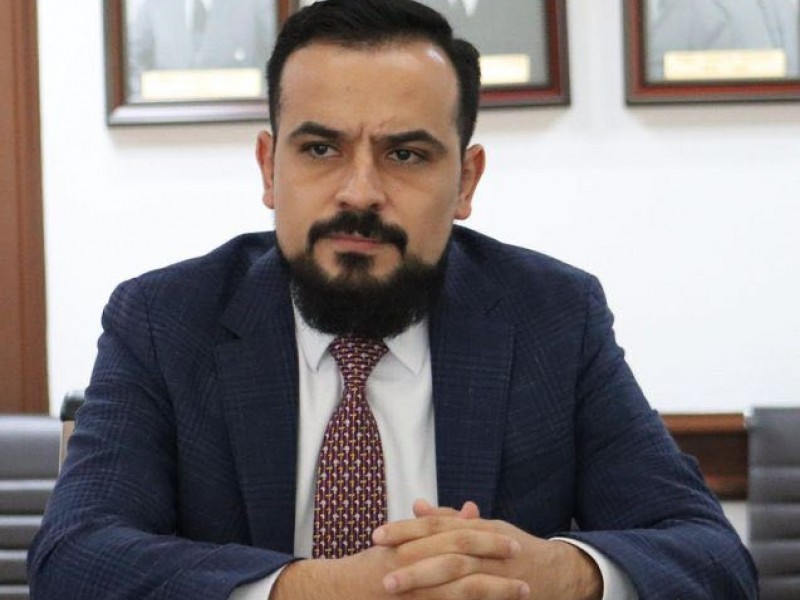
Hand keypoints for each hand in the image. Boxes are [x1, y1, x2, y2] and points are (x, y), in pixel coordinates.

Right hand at [271, 499, 525, 599]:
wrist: (337, 592)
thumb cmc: (374, 564)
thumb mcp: (404, 539)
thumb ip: (438, 523)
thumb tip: (471, 508)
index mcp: (411, 544)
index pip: (454, 536)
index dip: (485, 539)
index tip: (512, 542)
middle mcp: (411, 566)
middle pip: (460, 563)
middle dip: (494, 565)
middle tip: (523, 566)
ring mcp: (413, 592)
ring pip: (459, 593)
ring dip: (494, 593)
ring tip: (523, 593)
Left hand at [372, 502, 601, 599]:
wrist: (559, 572)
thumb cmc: (512, 547)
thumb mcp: (483, 528)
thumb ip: (449, 520)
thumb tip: (418, 505)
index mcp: (478, 528)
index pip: (437, 526)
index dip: (407, 529)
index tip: (377, 535)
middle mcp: (487, 548)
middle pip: (445, 551)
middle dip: (411, 559)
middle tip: (380, 571)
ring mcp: (497, 574)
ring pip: (459, 577)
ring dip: (425, 583)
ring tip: (394, 588)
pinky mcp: (503, 594)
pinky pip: (477, 597)